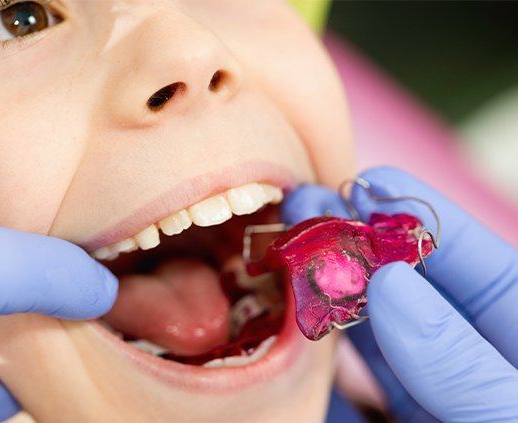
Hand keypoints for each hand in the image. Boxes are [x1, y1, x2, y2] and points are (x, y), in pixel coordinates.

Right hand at [282, 167, 517, 422]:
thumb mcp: (510, 413)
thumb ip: (458, 359)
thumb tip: (390, 282)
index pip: (476, 262)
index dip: (422, 216)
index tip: (370, 183)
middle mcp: (470, 357)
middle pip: (409, 287)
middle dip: (358, 244)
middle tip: (307, 207)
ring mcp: (430, 392)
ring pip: (372, 329)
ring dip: (327, 290)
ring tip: (285, 252)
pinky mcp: (395, 419)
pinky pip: (352, 384)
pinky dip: (317, 357)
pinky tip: (288, 324)